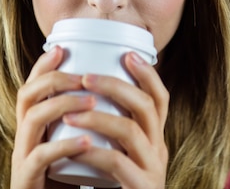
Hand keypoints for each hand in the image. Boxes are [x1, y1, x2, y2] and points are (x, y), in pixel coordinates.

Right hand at [10, 46, 95, 188]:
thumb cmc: (70, 176)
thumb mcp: (74, 143)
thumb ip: (84, 119)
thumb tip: (116, 90)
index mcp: (34, 124)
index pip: (32, 85)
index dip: (43, 65)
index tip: (62, 49)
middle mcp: (24, 136)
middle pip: (27, 94)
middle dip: (55, 79)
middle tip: (85, 78)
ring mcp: (23, 157)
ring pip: (33, 119)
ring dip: (63, 104)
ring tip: (92, 101)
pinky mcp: (26, 179)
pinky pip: (40, 157)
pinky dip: (64, 146)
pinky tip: (88, 142)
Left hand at [63, 51, 169, 188]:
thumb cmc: (112, 187)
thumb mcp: (117, 153)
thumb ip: (110, 130)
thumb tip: (86, 93)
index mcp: (154, 138)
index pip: (160, 99)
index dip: (147, 74)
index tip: (127, 54)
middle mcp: (160, 150)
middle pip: (147, 106)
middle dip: (116, 86)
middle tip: (86, 77)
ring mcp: (153, 171)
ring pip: (132, 131)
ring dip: (99, 116)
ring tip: (70, 111)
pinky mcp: (142, 188)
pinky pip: (118, 163)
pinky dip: (95, 150)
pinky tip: (76, 143)